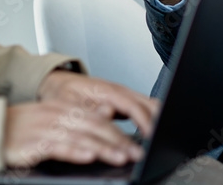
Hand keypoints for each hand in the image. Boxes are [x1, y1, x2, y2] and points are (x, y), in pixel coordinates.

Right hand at [3, 100, 142, 168]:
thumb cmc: (20, 127)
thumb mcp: (52, 116)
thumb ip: (79, 116)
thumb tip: (107, 113)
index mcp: (64, 108)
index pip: (99, 119)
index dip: (120, 132)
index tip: (136, 144)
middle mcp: (57, 115)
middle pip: (94, 128)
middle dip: (118, 142)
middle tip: (136, 153)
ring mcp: (45, 128)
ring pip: (81, 137)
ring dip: (104, 148)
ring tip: (121, 157)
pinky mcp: (32, 143)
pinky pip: (57, 147)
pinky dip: (75, 151)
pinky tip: (89, 156)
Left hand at [37, 70, 157, 134]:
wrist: (59, 83)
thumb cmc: (63, 93)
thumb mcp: (70, 102)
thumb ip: (90, 108)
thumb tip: (110, 112)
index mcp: (106, 90)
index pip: (132, 105)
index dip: (144, 120)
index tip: (151, 134)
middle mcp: (118, 90)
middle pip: (146, 102)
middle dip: (157, 119)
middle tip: (163, 138)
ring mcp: (122, 95)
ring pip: (148, 104)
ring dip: (157, 118)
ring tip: (162, 137)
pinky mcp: (123, 102)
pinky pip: (143, 108)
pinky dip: (152, 118)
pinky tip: (154, 130)